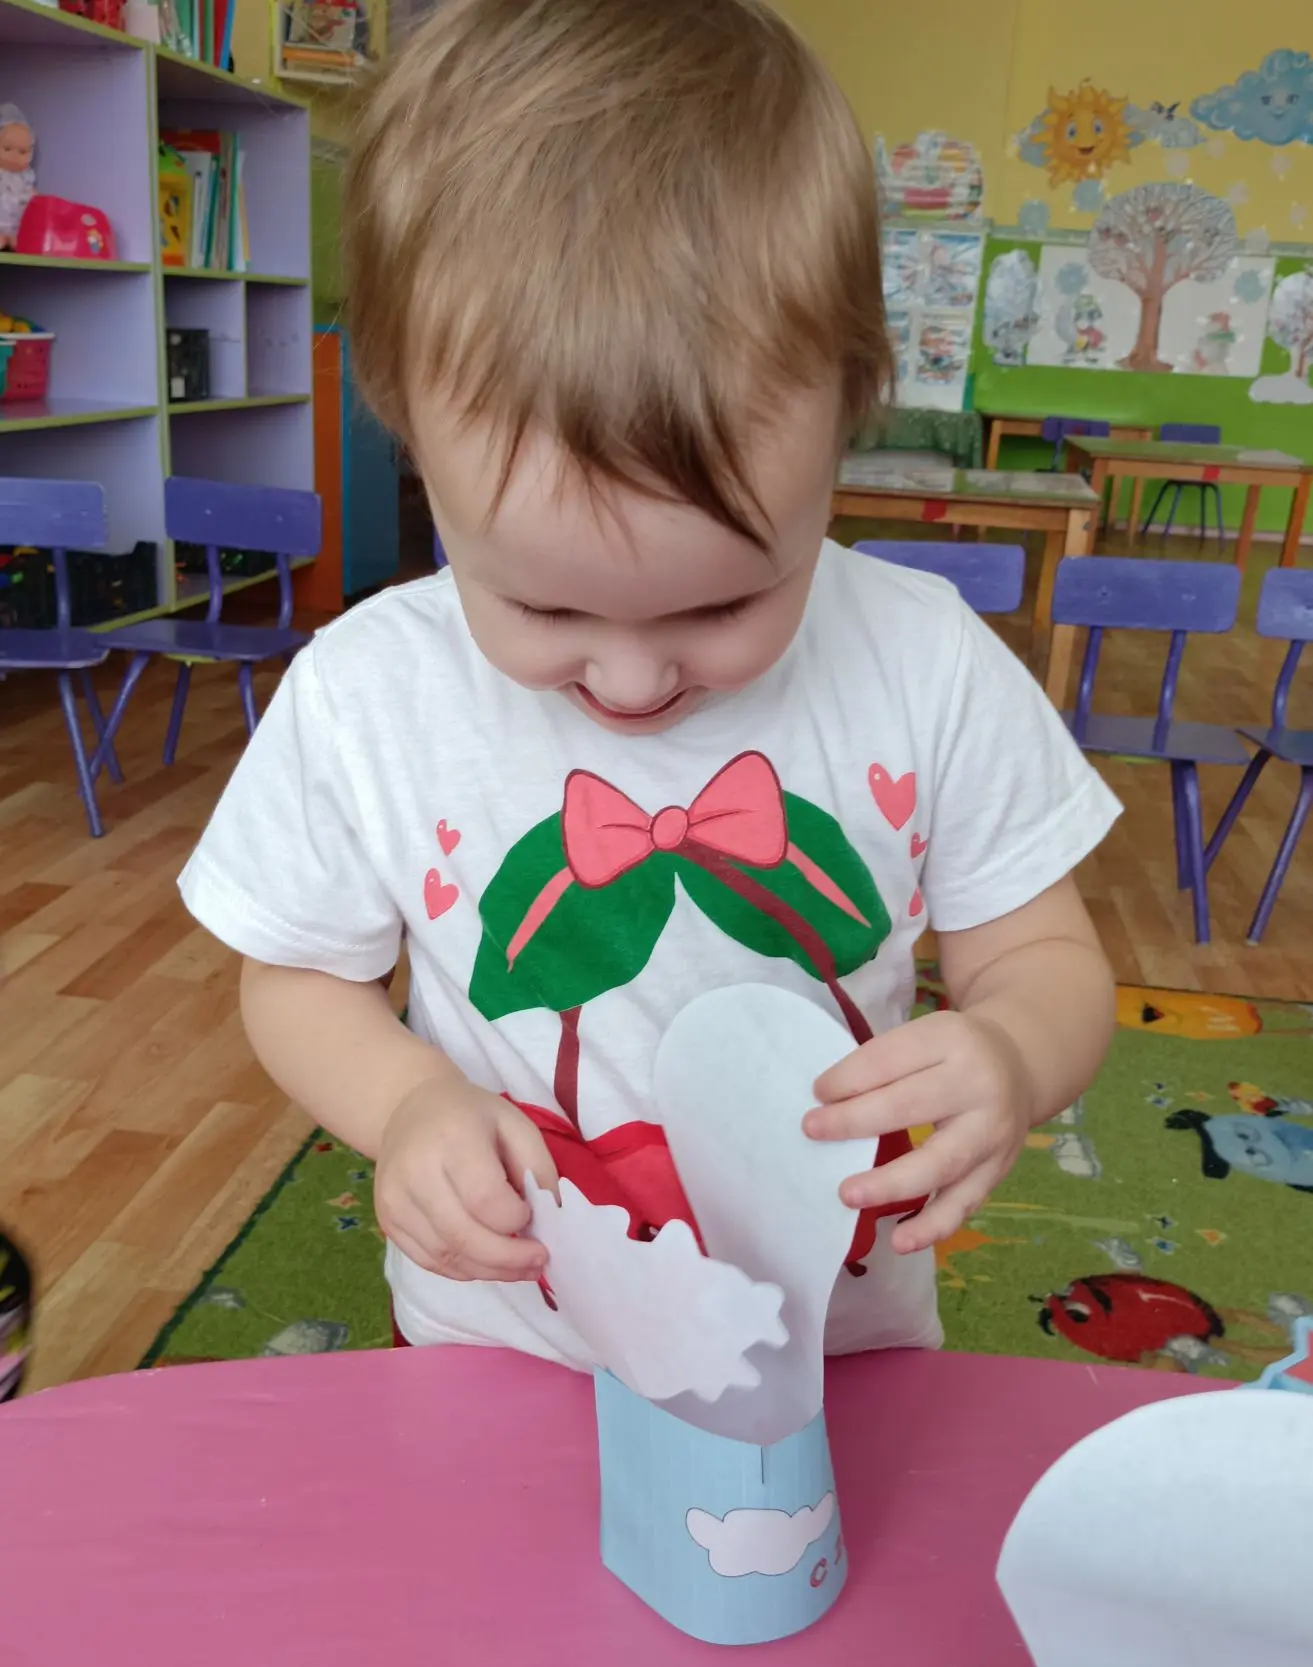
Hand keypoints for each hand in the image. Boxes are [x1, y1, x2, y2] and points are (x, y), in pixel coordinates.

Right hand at [376, 1076, 558, 1281]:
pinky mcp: (386, 1220)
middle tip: (538, 1262)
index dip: (516, 1218)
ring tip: (519, 1268)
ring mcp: (394, 1199)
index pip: (486, 1198)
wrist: (410, 1106)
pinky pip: (428, 1261)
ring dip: (489, 1270)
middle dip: (508, 1259)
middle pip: (464, 1236)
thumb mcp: (517, 1125)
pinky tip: (487, 1264)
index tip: (531, 1215)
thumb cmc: (472, 1116)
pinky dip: (463, 1270)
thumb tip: (549, 1223)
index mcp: (453, 1136)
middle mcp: (415, 1170)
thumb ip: (539, 1170)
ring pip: (446, 1256)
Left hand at [804, 1010, 1033, 1255]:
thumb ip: (883, 1063)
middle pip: (910, 1106)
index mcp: (950, 1040)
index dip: (849, 1078)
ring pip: (939, 1163)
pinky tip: (899, 1241)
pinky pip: (964, 1203)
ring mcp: (991, 1131)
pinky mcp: (998, 1169)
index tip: (817, 1094)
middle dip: (856, 1121)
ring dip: (890, 1183)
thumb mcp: (924, 1036)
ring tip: (847, 1194)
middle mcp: (978, 1084)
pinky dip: (932, 1226)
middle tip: (812, 1131)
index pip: (890, 1059)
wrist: (1020, 1067)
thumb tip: (827, 1103)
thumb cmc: (952, 1053)